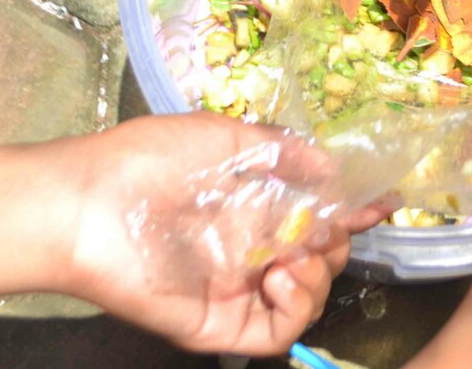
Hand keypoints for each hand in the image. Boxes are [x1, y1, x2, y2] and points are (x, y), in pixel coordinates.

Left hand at [67, 113, 388, 355]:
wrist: (88, 202)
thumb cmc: (149, 159)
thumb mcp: (225, 137)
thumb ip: (282, 149)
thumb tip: (331, 163)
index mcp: (252, 211)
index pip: (315, 218)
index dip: (351, 213)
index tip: (383, 202)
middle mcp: (250, 252)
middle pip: (320, 262)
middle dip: (337, 246)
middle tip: (327, 230)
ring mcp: (236, 291)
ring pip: (306, 301)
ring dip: (319, 279)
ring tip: (296, 257)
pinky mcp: (219, 324)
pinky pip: (275, 334)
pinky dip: (295, 309)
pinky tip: (281, 276)